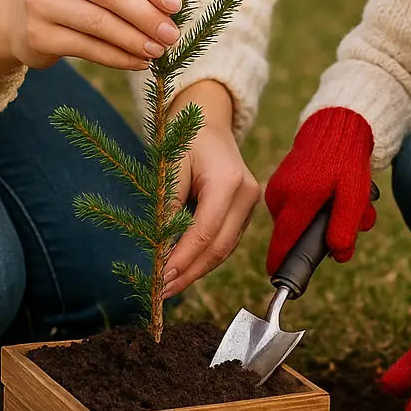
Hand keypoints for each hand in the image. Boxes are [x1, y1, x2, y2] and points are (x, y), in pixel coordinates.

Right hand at [10, 0, 182, 70]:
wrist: (17, 19)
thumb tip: (169, 6)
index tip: (175, 5)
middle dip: (147, 16)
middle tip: (171, 35)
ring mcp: (39, 2)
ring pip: (100, 23)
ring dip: (135, 40)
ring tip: (158, 51)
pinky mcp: (37, 35)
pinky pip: (88, 48)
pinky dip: (118, 57)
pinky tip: (137, 62)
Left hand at [162, 81, 259, 297]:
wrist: (209, 119)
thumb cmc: (186, 138)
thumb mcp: (170, 166)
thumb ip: (168, 206)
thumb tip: (160, 250)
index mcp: (229, 181)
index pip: (205, 233)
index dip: (183, 260)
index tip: (160, 278)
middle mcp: (246, 194)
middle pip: (219, 247)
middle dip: (189, 273)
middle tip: (161, 291)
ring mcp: (250, 203)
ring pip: (224, 249)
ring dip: (196, 269)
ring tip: (169, 285)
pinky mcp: (245, 210)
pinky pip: (225, 240)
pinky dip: (204, 256)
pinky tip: (184, 267)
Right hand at [264, 108, 375, 274]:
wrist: (336, 124)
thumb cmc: (346, 158)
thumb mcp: (353, 195)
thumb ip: (344, 229)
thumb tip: (337, 256)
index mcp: (296, 199)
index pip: (283, 242)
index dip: (281, 264)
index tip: (279, 282)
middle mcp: (281, 194)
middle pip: (299, 233)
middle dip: (326, 233)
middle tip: (355, 219)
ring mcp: (279, 186)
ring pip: (302, 219)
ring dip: (328, 217)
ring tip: (352, 199)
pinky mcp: (283, 181)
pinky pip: (300, 205)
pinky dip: (320, 204)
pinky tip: (339, 190)